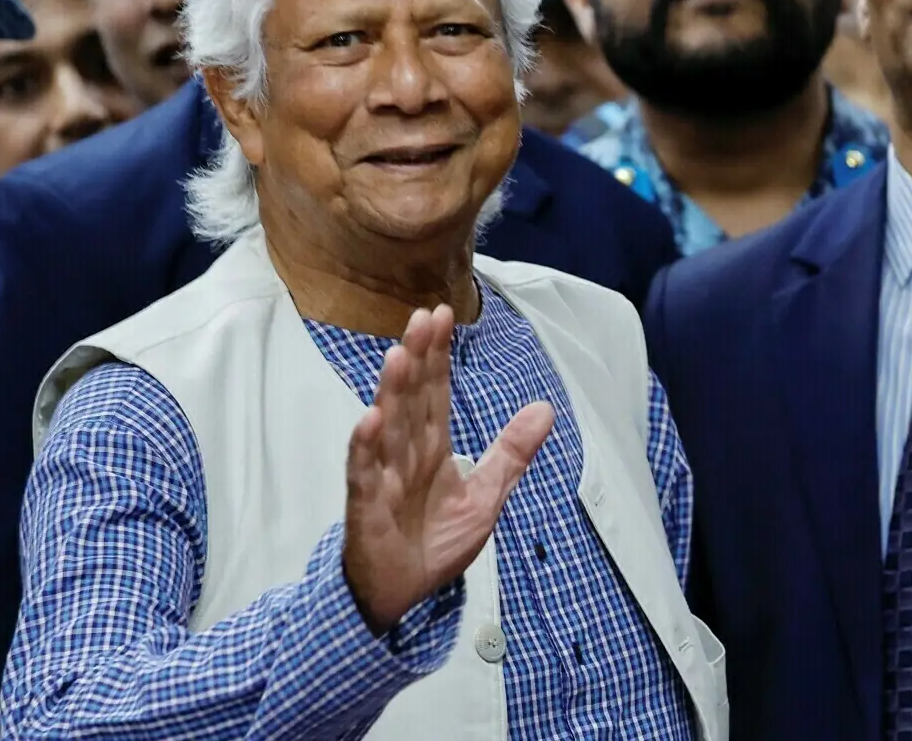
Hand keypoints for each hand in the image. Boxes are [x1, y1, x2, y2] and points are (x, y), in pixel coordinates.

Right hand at [342, 304, 554, 634]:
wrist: (403, 596)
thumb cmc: (434, 543)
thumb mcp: (486, 496)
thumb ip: (511, 452)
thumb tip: (546, 407)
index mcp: (431, 448)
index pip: (434, 392)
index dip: (437, 355)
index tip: (440, 315)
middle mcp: (405, 454)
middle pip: (410, 399)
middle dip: (416, 359)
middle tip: (422, 317)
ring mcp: (383, 477)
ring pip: (387, 427)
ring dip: (390, 392)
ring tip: (397, 355)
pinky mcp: (367, 507)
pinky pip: (365, 474)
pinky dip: (366, 448)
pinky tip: (369, 421)